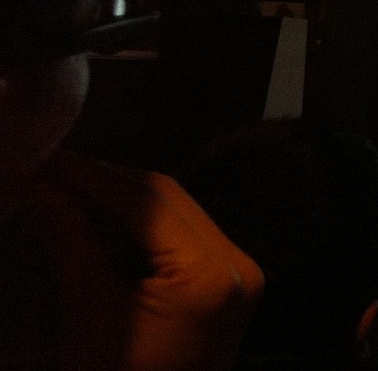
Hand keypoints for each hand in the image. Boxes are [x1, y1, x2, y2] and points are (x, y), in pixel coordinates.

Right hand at [22, 151, 263, 370]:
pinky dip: (141, 222)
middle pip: (166, 199)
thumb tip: (39, 184)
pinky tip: (99, 212)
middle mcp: (239, 263)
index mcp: (212, 272)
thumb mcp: (87, 314)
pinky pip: (183, 235)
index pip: (145, 204)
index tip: (45, 158)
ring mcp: (241, 273)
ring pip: (174, 211)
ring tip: (66, 183)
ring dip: (121, 195)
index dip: (89, 176)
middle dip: (105, 179)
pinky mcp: (230, 285)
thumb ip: (70, 241)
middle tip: (51, 165)